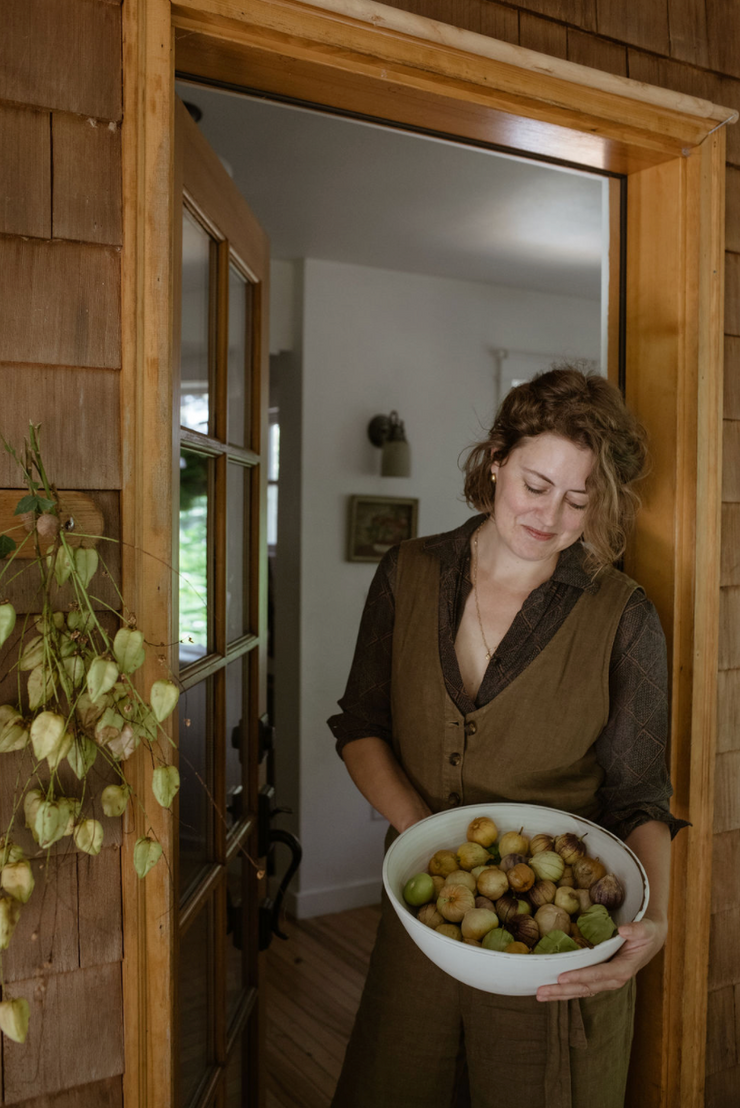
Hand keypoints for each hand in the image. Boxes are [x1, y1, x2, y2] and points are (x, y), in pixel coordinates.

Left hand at [535, 917, 666, 1002]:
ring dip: (559, 993)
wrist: (649, 940)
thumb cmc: (646, 933)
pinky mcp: (598, 977)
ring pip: (579, 990)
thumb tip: (624, 930)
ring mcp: (604, 980)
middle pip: (584, 987)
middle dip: (562, 991)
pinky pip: (580, 985)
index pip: (599, 974)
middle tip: (540, 992)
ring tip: (539, 994)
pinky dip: (565, 988)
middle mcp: (612, 979)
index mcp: (623, 970)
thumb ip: (637, 930)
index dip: (580, 976)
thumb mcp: (646, 930)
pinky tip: (550, 989)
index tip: (562, 977)